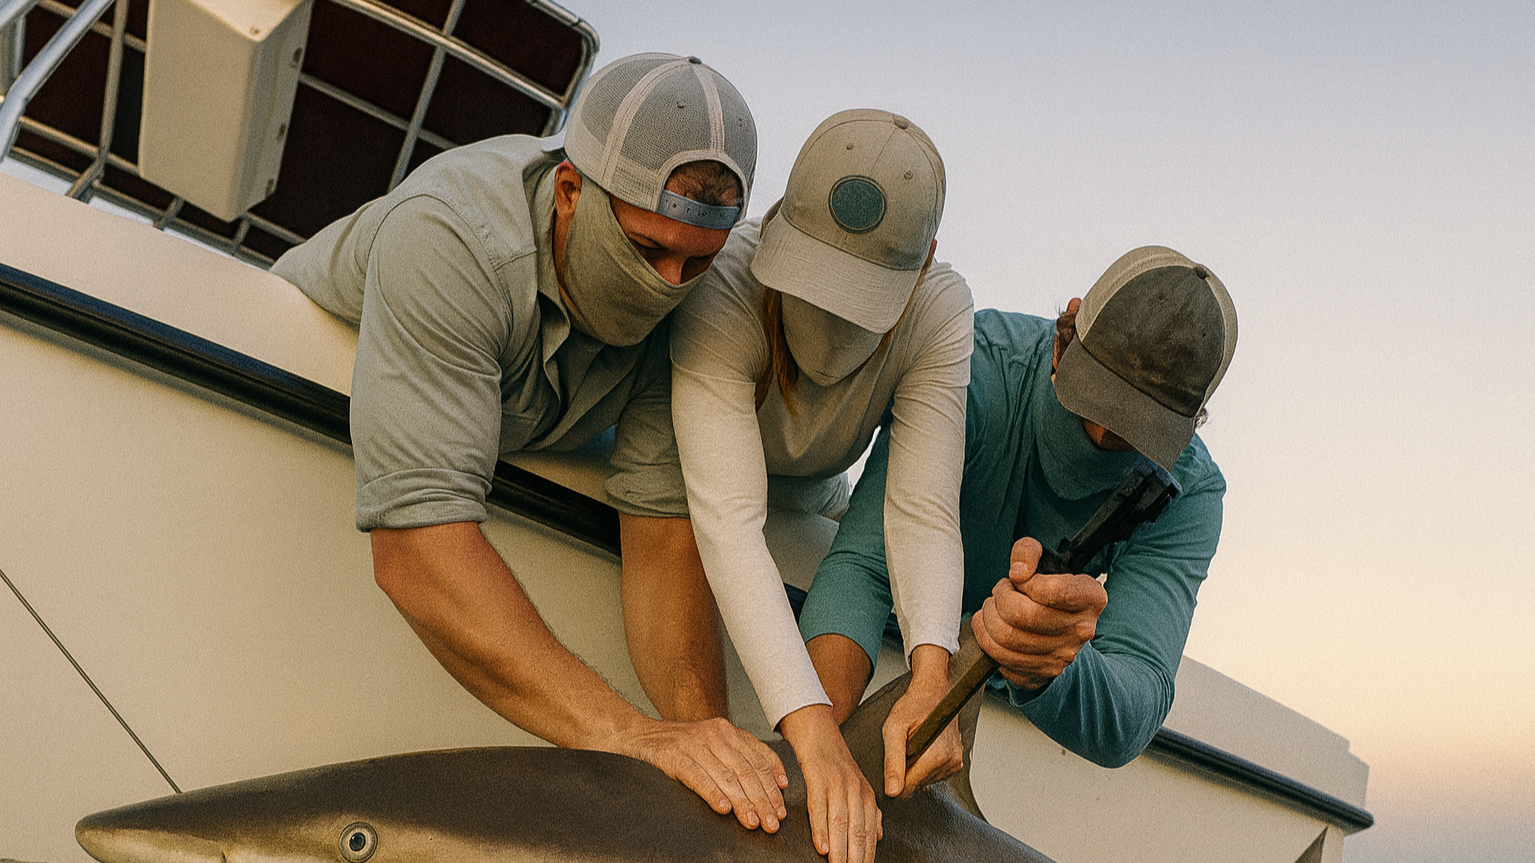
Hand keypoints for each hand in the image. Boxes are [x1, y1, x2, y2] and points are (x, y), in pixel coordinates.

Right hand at [610, 716, 787, 831]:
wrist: (636, 734)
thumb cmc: (677, 746)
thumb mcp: (712, 745)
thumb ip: (738, 758)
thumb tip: (774, 782)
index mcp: (727, 731)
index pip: (758, 760)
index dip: (773, 786)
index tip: (782, 807)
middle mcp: (714, 734)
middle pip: (747, 771)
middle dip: (763, 800)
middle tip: (773, 823)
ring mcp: (694, 743)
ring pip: (727, 776)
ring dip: (743, 803)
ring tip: (754, 822)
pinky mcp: (673, 756)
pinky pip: (698, 777)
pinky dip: (712, 794)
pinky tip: (723, 809)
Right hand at [779, 704, 880, 862]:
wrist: (818, 733)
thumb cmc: (836, 764)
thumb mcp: (859, 786)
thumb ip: (870, 811)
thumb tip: (879, 837)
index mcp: (867, 795)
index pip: (870, 834)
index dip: (868, 856)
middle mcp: (855, 791)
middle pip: (858, 832)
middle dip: (856, 859)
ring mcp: (837, 784)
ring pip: (840, 824)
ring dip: (840, 851)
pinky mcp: (818, 778)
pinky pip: (819, 808)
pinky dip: (821, 830)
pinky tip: (822, 847)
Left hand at [882, 645, 962, 797]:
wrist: (933, 692)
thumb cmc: (912, 706)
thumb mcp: (893, 729)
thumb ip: (892, 761)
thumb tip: (892, 792)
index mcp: (936, 756)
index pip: (908, 789)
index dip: (894, 778)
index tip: (891, 760)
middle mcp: (950, 762)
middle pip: (916, 786)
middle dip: (906, 770)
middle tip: (904, 746)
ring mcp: (956, 763)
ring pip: (925, 782)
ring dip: (915, 767)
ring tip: (914, 744)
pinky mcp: (957, 762)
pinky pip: (934, 775)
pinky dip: (925, 765)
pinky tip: (923, 748)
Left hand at [973, 537, 1107, 689]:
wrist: (1059, 625)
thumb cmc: (1049, 590)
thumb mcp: (1045, 561)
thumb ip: (1028, 552)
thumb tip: (1018, 572)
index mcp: (1091, 598)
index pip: (1050, 591)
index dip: (1024, 583)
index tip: (1019, 578)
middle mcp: (1081, 630)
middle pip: (1022, 615)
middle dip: (999, 599)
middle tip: (999, 592)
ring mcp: (1062, 655)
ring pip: (1007, 638)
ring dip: (988, 618)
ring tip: (991, 609)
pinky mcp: (1042, 672)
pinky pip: (1002, 659)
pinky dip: (986, 640)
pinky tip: (990, 628)